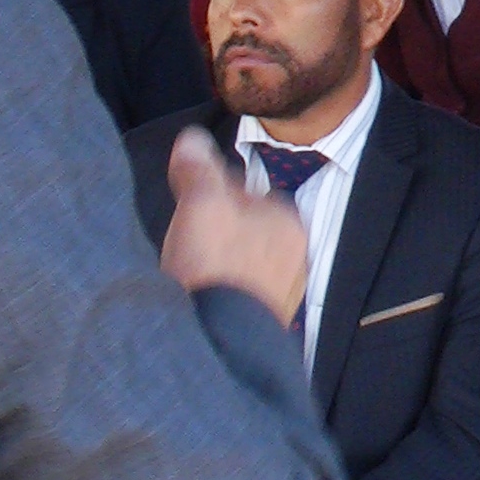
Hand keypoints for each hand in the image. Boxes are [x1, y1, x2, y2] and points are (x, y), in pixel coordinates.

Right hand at [159, 130, 312, 327]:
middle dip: (214, 230)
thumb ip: (199, 168)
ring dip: (214, 261)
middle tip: (185, 238)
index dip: (211, 192)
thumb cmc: (216, 266)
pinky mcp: (261, 322)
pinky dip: (217, 290)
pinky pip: (235, 293)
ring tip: (187, 268)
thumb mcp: (202, 202)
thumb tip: (192, 140)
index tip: (188, 202)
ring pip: (239, 262)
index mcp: (289, 222)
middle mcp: (294, 258)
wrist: (218, 339)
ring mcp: (280, 294)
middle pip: (243, 227)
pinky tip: (197, 294)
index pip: (248, 190)